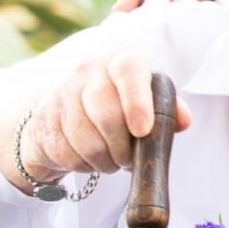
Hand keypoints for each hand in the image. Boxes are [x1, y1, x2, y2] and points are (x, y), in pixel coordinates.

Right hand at [0, 51, 191, 187]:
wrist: (63, 115)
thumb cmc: (116, 109)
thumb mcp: (145, 104)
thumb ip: (166, 110)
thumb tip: (184, 120)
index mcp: (119, 62)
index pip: (129, 70)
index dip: (138, 101)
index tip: (143, 130)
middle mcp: (88, 72)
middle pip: (106, 113)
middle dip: (122, 146)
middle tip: (128, 160)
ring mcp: (61, 94)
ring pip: (86, 140)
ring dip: (105, 160)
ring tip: (111, 160)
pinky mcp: (44, 120)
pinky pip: (68, 154)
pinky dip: (84, 165)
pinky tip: (89, 158)